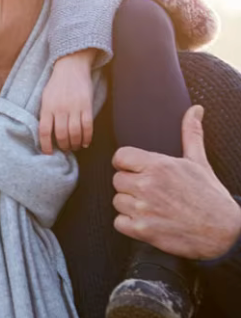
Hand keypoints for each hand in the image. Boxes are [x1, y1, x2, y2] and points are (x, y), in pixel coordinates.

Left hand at [39, 50, 94, 154]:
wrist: (71, 67)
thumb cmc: (56, 84)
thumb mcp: (45, 96)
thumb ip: (45, 113)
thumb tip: (45, 133)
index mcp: (47, 106)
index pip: (44, 130)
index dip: (45, 145)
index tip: (48, 153)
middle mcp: (60, 108)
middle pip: (61, 134)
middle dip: (63, 146)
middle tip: (65, 149)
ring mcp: (74, 107)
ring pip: (75, 133)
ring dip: (75, 144)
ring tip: (74, 147)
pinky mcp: (86, 106)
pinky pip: (88, 127)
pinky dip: (87, 138)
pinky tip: (85, 142)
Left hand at [113, 105, 240, 259]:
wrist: (225, 233)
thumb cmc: (210, 196)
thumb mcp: (199, 162)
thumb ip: (191, 133)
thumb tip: (195, 109)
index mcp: (158, 166)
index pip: (120, 157)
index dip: (127, 165)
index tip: (138, 171)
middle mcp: (147, 185)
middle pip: (117, 180)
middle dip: (130, 186)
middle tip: (150, 192)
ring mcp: (144, 208)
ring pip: (117, 201)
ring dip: (130, 206)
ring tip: (151, 207)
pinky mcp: (143, 230)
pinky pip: (119, 222)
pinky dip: (129, 224)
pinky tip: (147, 221)